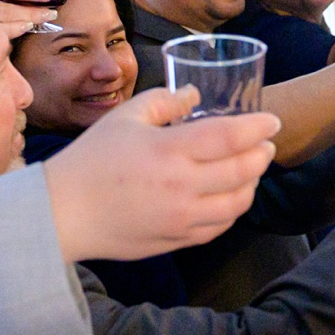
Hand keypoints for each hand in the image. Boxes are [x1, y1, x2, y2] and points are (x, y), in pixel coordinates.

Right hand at [41, 87, 278, 261]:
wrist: (62, 214)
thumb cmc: (91, 160)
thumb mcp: (125, 118)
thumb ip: (164, 102)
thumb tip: (194, 94)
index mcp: (169, 151)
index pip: (230, 137)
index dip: (258, 127)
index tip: (273, 121)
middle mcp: (182, 187)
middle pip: (243, 171)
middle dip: (262, 154)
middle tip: (266, 144)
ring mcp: (182, 218)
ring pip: (238, 203)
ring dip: (252, 184)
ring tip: (251, 169)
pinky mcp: (177, 239)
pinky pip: (219, 226)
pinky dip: (233, 209)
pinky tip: (230, 196)